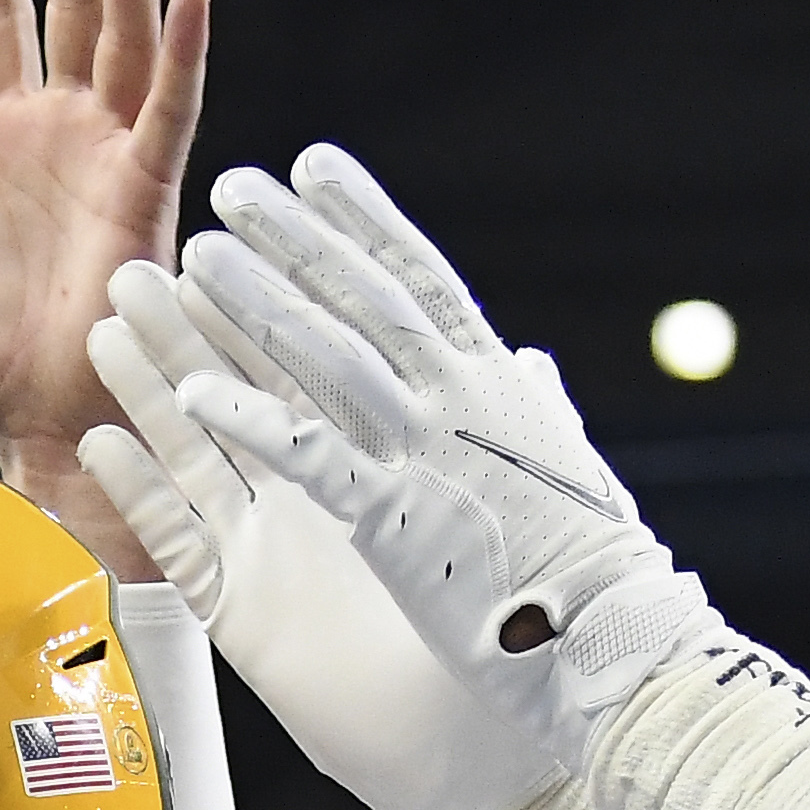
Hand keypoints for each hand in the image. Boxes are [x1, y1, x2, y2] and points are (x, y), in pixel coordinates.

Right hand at [88, 269, 581, 809]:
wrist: (494, 747)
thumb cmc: (510, 632)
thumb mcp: (506, 515)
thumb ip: (501, 433)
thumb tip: (524, 359)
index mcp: (370, 460)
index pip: (317, 359)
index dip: (281, 293)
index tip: (247, 223)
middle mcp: (309, 497)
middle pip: (238, 393)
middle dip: (190, 327)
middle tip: (138, 263)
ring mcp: (269, 550)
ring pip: (195, 453)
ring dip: (149, 391)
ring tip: (107, 328)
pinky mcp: (242, 613)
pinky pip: (179, 546)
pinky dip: (140, 495)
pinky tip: (101, 443)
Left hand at [187, 148, 715, 717]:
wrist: (616, 644)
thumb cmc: (594, 571)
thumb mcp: (567, 468)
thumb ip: (536, 405)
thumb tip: (529, 363)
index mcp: (498, 385)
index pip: (421, 277)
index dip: (363, 217)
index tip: (316, 165)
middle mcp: (460, 402)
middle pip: (362, 299)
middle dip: (295, 239)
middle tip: (232, 186)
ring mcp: (427, 455)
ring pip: (326, 360)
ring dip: (256, 305)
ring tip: (193, 257)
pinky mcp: (396, 520)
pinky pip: (308, 459)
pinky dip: (253, 422)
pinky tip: (198, 392)